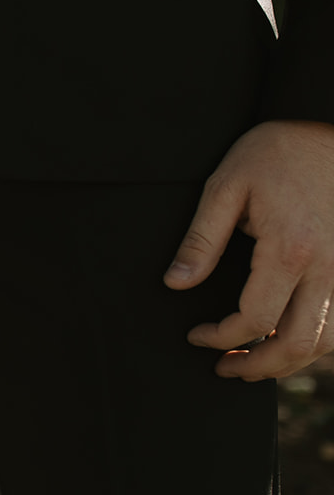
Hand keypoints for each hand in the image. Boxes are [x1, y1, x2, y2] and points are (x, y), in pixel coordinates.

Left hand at [165, 119, 333, 379]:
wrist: (330, 126)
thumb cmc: (276, 151)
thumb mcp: (226, 185)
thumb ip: (200, 239)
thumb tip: (175, 282)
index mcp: (290, 250)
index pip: (254, 319)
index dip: (221, 338)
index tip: (197, 336)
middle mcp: (330, 268)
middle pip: (299, 344)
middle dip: (259, 367)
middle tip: (225, 368)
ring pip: (330, 341)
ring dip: (291, 360)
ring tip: (254, 360)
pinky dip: (319, 340)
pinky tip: (289, 338)